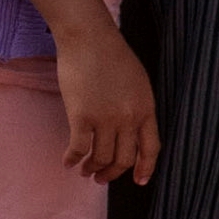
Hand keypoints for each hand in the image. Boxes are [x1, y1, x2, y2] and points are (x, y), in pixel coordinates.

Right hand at [53, 18, 158, 184]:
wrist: (89, 37)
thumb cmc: (111, 54)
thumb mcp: (138, 82)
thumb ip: (138, 107)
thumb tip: (130, 131)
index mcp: (146, 109)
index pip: (151, 149)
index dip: (145, 169)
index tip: (138, 181)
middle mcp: (128, 118)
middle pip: (124, 159)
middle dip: (112, 173)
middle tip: (101, 178)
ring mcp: (105, 118)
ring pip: (101, 158)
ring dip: (92, 169)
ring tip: (84, 171)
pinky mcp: (82, 116)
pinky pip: (78, 148)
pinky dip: (72, 159)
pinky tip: (67, 162)